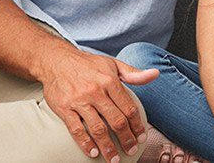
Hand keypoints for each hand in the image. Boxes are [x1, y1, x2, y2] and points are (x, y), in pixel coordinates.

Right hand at [38, 42, 157, 161]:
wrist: (58, 61)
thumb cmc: (89, 64)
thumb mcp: (113, 64)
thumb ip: (133, 73)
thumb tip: (155, 74)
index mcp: (110, 81)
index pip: (128, 107)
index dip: (137, 124)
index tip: (141, 137)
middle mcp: (96, 91)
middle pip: (116, 120)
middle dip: (126, 138)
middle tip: (131, 150)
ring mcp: (80, 101)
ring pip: (97, 128)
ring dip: (107, 147)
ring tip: (114, 159)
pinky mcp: (64, 108)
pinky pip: (76, 129)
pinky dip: (85, 143)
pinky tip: (93, 153)